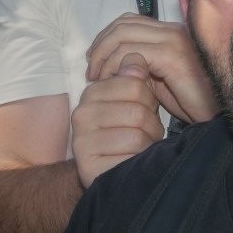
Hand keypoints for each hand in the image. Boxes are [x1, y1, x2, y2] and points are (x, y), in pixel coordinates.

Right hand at [72, 55, 165, 188]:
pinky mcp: (88, 166)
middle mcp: (80, 114)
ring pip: (137, 135)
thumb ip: (135, 79)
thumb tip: (136, 58)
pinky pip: (130, 157)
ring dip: (149, 144)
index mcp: (91, 93)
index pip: (133, 83)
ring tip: (143, 147)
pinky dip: (141, 161)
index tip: (144, 110)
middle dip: (152, 124)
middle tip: (147, 133)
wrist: (112, 174)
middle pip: (137, 110)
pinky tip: (134, 162)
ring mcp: (81, 141)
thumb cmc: (127, 134)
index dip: (149, 99)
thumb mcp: (134, 102)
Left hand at [84, 16, 218, 123]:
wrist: (219, 117)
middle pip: (123, 24)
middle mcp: (172, 30)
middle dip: (101, 45)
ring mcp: (173, 40)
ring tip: (98, 77)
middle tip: (92, 70)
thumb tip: (113, 64)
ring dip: (104, 55)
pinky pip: (132, 52)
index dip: (106, 39)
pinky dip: (115, 65)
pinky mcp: (172, 56)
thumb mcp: (161, 82)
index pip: (130, 22)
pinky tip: (111, 81)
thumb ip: (140, 67)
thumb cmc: (193, 103)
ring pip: (124, 33)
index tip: (95, 63)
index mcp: (170, 33)